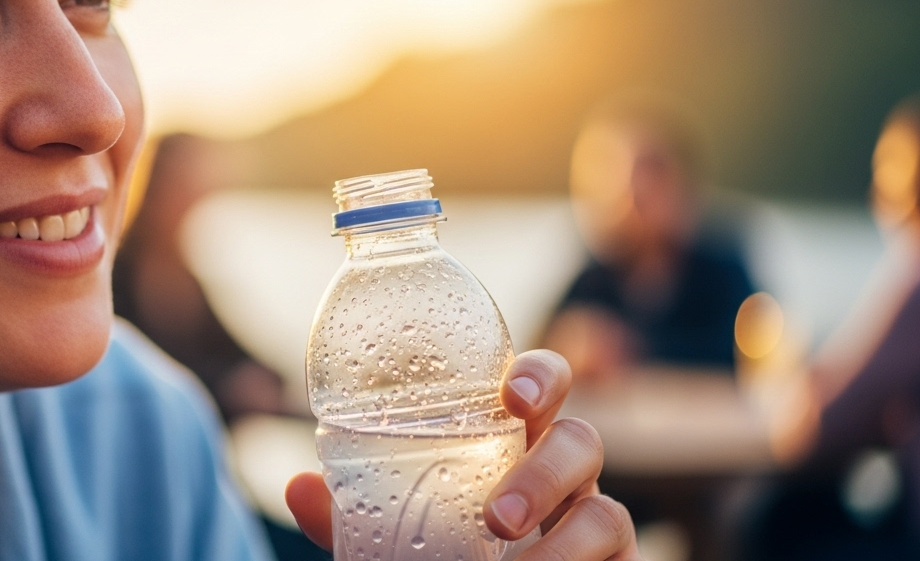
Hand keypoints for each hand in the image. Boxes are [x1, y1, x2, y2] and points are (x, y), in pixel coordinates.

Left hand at [285, 350, 640, 559]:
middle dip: (547, 471)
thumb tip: (299, 487)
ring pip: (607, 512)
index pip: (542, 386)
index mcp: (511, 440)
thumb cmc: (439, 549)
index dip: (540, 377)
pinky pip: (620, 559)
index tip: (511, 394)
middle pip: (582, 441)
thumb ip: (352, 511)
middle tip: (497, 517)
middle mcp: (561, 474)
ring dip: (565, 542)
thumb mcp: (392, 527)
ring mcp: (591, 523)